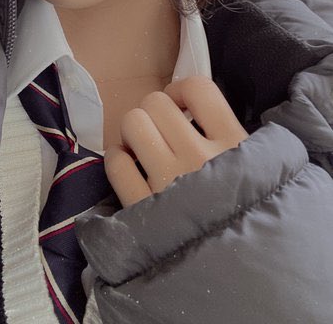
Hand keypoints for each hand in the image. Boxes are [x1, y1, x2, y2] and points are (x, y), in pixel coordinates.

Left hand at [104, 76, 248, 206]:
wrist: (240, 279)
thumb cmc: (245, 212)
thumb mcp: (253, 168)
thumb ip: (227, 134)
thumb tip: (188, 106)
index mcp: (233, 143)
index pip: (198, 88)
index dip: (181, 90)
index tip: (180, 104)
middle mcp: (199, 156)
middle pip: (156, 103)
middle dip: (154, 112)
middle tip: (161, 131)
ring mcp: (169, 180)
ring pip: (132, 123)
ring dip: (134, 132)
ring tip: (144, 147)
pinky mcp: (142, 206)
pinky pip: (115, 162)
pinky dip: (118, 159)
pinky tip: (130, 168)